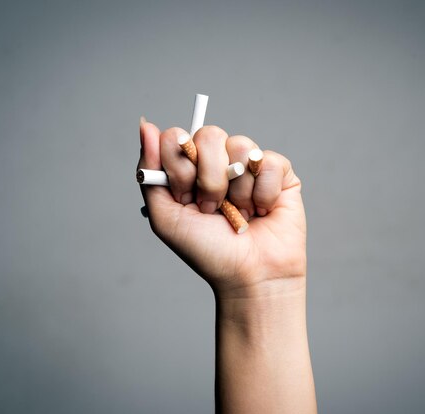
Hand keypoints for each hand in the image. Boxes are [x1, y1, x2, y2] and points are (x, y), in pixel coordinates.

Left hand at [138, 121, 305, 298]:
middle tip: (212, 209)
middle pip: (209, 135)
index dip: (180, 166)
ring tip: (241, 213)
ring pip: (241, 144)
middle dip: (209, 179)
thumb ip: (150, 172)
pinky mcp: (279, 172)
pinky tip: (262, 210)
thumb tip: (145, 125)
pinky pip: (269, 160)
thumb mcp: (165, 217)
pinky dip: (263, 192)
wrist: (250, 276)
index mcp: (190, 169)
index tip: (185, 197)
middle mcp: (218, 162)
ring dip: (238, 189)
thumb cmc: (208, 251)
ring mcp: (249, 165)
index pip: (177, 136)